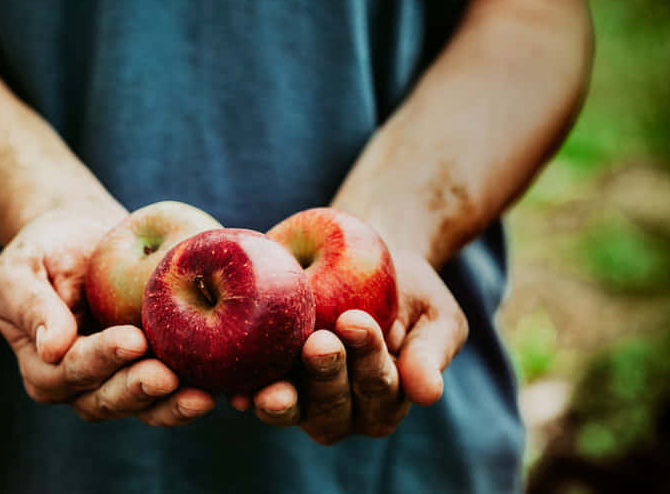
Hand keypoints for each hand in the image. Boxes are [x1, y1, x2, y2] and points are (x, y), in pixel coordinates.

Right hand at [0, 208, 215, 425]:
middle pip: (108, 399)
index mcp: (45, 367)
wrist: (82, 237)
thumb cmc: (44, 249)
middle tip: (167, 376)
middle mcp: (81, 385)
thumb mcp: (19, 269)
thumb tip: (51, 348)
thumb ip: (31, 306)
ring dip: (172, 405)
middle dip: (139, 390)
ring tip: (203, 395)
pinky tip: (223, 384)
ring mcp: (120, 381)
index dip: (101, 358)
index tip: (132, 339)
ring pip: (145, 406)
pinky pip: (174, 389)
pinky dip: (196, 389)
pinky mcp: (153, 369)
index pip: (72, 370)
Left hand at [240, 251, 467, 443]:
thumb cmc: (406, 290)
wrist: (360, 258)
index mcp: (387, 398)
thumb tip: (429, 394)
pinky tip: (237, 390)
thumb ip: (431, 351)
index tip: (355, 321)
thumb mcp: (433, 312)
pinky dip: (245, 394)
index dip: (369, 358)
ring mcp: (303, 401)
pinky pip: (254, 396)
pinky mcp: (266, 384)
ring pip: (295, 410)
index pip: (380, 386)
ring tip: (274, 387)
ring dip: (285, 400)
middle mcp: (345, 409)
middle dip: (327, 377)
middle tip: (319, 343)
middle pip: (335, 407)